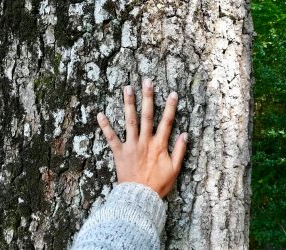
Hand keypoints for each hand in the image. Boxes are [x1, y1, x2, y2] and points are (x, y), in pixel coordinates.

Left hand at [97, 79, 187, 197]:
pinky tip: (100, 114)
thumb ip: (180, 151)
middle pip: (147, 116)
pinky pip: (111, 138)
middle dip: (148, 97)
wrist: (140, 197)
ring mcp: (131, 146)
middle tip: (146, 81)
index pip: (167, 122)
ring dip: (129, 104)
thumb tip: (185, 134)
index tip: (172, 93)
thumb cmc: (158, 185)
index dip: (170, 107)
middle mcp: (145, 141)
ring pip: (130, 121)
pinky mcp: (119, 153)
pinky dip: (105, 126)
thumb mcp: (174, 169)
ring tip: (127, 88)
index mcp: (159, 145)